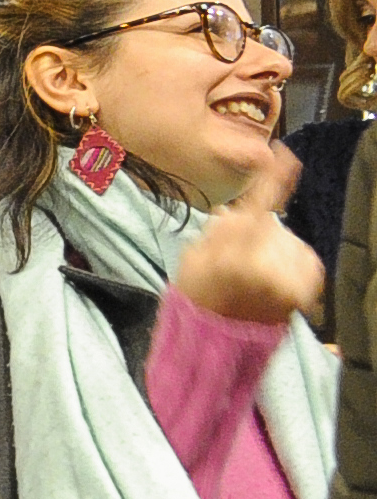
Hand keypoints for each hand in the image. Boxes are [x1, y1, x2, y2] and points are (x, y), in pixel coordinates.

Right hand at [177, 143, 325, 327]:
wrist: (219, 345)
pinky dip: (290, 262)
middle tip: (236, 258)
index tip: (284, 154)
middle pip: (269, 225)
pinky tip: (273, 279)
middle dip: (256, 232)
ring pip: (287, 241)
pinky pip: (303, 258)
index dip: (272, 180)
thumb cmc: (199, 300)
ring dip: (274, 249)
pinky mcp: (306, 290)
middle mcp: (266, 268)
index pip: (258, 209)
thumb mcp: (191, 261)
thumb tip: (236, 210)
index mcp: (231, 258)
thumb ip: (216, 232)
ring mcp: (289, 281)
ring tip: (254, 274)